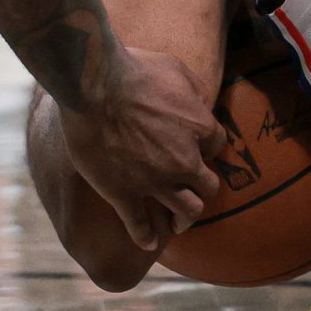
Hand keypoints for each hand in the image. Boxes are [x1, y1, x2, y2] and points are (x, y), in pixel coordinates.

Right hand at [54, 44, 222, 248]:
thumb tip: (202, 102)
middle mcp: (184, 161)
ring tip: (177, 224)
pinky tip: (146, 242)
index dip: (206, 149)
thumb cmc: (133, 70)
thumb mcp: (175, 68)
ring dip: (184, 220)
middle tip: (191, 190)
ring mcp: (155, 181)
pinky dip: (145, 237)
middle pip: (208, 186)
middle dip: (202, 188)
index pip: (217, 147)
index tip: (196, 151)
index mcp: (200, 128)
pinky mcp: (124, 194)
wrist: (92, 87)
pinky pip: (140, 227)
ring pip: (187, 212)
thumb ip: (194, 89)